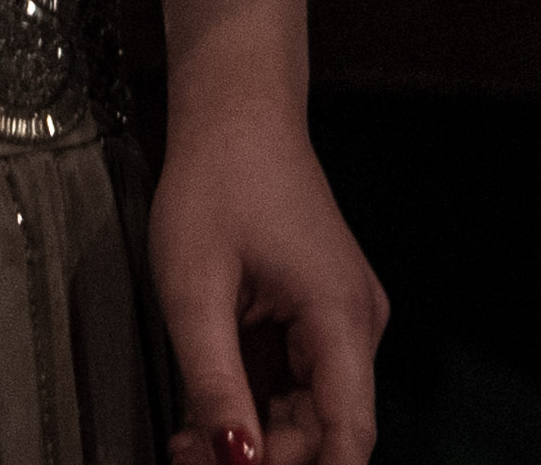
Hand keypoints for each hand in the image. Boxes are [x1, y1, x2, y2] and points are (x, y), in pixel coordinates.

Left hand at [152, 98, 385, 464]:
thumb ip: (214, 383)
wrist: (234, 111)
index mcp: (340, 314)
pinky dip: (251, 404)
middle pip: (323, 430)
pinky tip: (204, 410)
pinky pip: (292, 383)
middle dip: (260, 456)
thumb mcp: (194, 288)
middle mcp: (354, 323)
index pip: (350, 434)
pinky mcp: (315, 316)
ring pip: (305, 412)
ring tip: (186, 438)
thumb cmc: (218, 176)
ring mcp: (338, 319)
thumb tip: (235, 459)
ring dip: (251, 437)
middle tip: (187, 455)